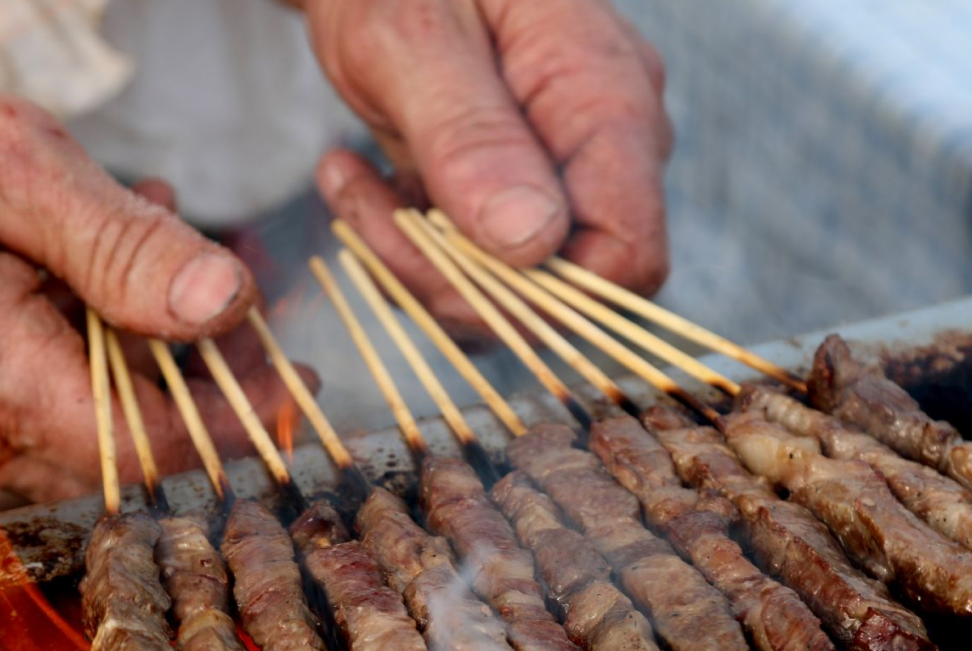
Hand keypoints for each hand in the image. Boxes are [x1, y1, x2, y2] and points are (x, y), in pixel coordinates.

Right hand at [0, 40, 310, 501]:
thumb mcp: (2, 159)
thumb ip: (119, 243)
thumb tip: (227, 303)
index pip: (152, 449)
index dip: (235, 417)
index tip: (291, 375)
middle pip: (130, 447)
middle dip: (198, 373)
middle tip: (232, 287)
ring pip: (89, 430)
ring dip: (141, 353)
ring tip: (145, 240)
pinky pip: (35, 415)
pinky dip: (82, 354)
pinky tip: (81, 269)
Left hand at [301, 0, 670, 339]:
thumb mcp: (413, 35)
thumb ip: (471, 136)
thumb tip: (529, 242)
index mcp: (608, 98)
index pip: (628, 254)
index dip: (542, 294)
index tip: (439, 260)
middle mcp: (603, 145)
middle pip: (563, 284)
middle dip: (454, 278)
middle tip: (362, 207)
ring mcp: (560, 167)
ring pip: (510, 284)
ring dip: (414, 260)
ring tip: (343, 177)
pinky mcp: (510, 184)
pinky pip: (476, 260)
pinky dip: (407, 242)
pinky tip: (355, 177)